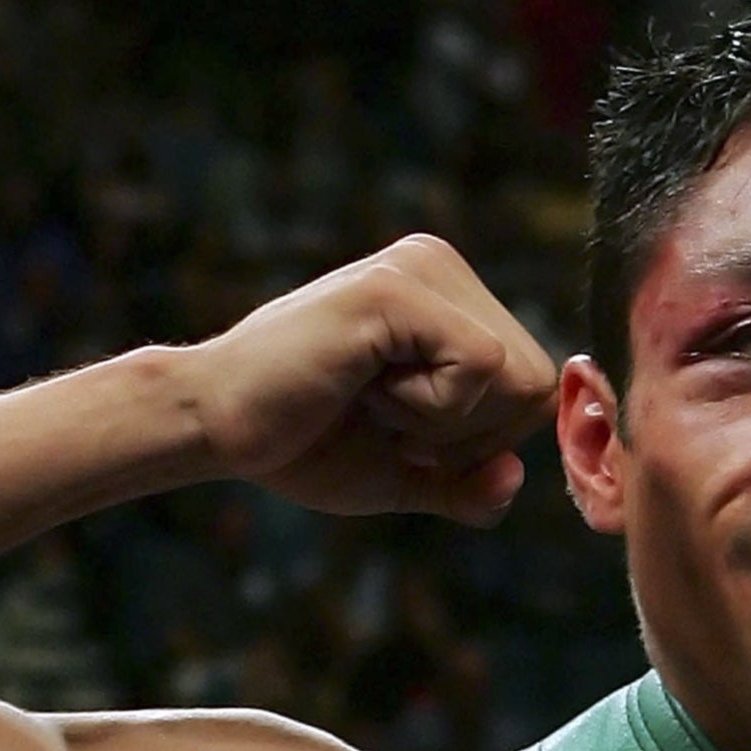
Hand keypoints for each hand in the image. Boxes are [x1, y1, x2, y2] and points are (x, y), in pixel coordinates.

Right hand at [183, 235, 556, 523]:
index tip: (403, 429)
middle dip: (469, 435)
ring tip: (370, 395)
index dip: (482, 440)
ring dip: (444, 421)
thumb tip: (515, 479)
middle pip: (536, 384)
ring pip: (517, 377)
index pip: (535, 386)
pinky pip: (480, 369)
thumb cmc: (302, 444)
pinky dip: (428, 408)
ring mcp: (421, 268)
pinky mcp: (399, 286)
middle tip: (383, 413)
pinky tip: (362, 385)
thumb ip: (469, 484)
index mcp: (451, 297)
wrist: (214, 427)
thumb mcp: (408, 475)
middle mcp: (442, 266)